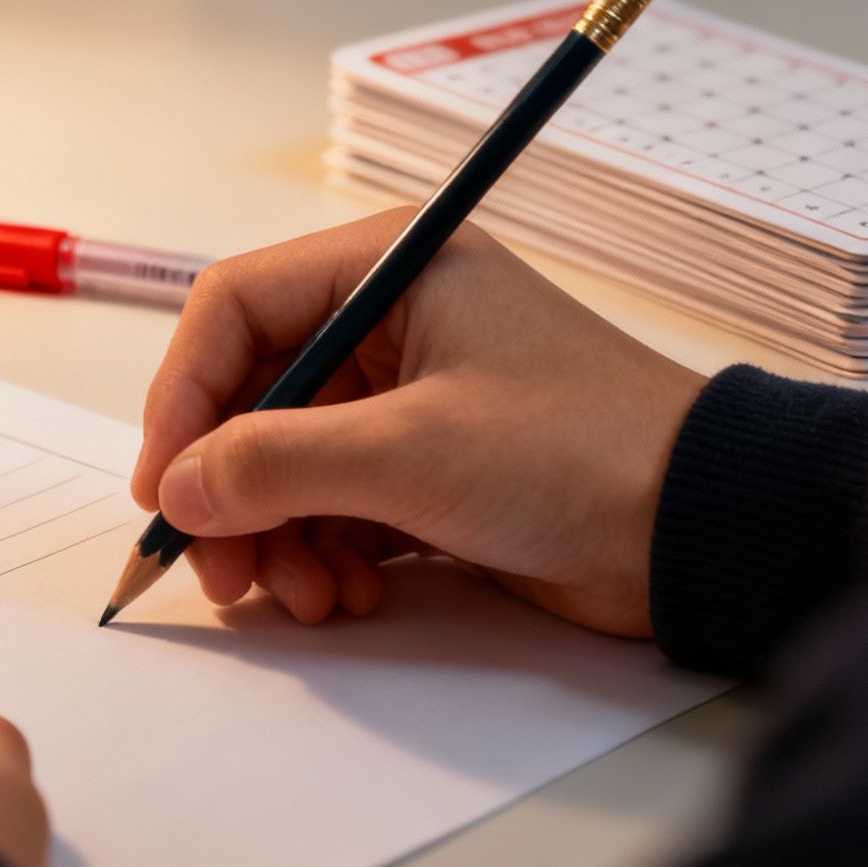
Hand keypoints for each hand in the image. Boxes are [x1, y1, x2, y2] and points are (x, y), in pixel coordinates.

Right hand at [133, 208, 704, 636]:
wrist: (703, 530)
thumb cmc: (575, 455)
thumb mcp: (411, 453)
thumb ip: (276, 463)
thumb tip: (176, 490)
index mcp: (391, 269)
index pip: (235, 309)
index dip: (183, 398)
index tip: (164, 489)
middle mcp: (391, 321)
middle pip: (253, 396)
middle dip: (230, 489)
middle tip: (222, 572)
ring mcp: (409, 397)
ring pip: (286, 460)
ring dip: (275, 535)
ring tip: (304, 597)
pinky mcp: (428, 467)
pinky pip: (333, 503)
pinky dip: (322, 553)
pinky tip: (348, 596)